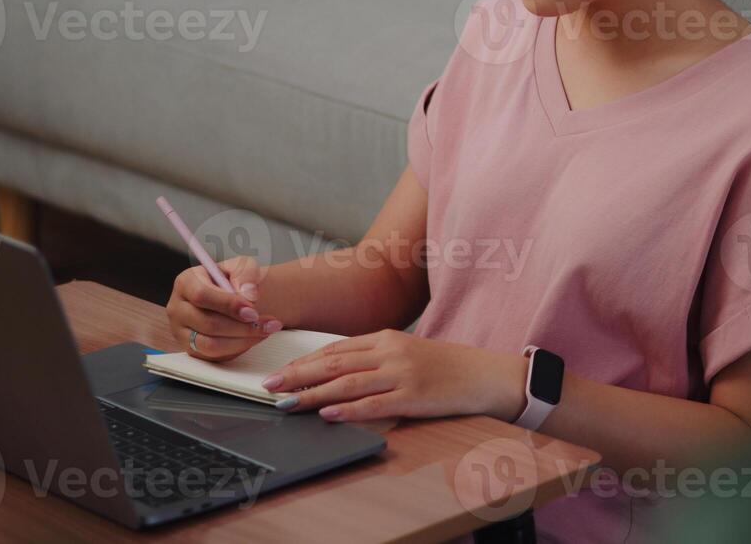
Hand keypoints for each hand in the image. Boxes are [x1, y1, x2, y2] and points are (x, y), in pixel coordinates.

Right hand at [165, 256, 282, 360]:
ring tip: (266, 331)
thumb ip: (246, 274)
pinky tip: (254, 338)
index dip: (228, 305)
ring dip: (243, 340)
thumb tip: (249, 294)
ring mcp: (182, 332)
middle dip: (242, 326)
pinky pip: (215, 357)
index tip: (252, 311)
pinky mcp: (191, 350)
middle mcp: (178, 309)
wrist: (236, 296)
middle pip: (208, 323)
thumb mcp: (242, 266)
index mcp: (185, 283)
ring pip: (210, 345)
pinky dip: (238, 349)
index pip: (202, 295)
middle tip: (269, 324)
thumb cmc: (236, 280)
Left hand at [260, 329, 527, 423]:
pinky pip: (373, 403)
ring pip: (347, 382)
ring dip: (313, 393)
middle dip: (297, 375)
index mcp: (385, 338)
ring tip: (289, 402)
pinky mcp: (413, 396)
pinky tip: (328, 413)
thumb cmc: (441, 365)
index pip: (334, 349)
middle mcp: (389, 352)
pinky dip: (347, 409)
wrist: (481, 373)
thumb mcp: (404, 352)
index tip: (279, 372)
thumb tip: (331, 371)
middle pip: (334, 362)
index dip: (303, 361)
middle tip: (270, 386)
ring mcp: (401, 373)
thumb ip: (371, 358)